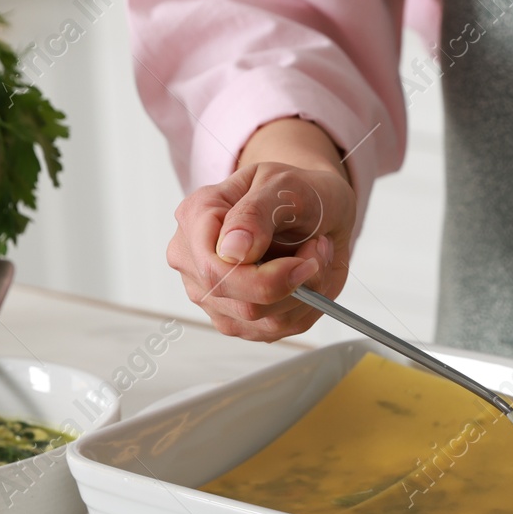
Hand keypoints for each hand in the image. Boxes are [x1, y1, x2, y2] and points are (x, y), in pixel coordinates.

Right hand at [167, 120, 356, 340]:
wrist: (314, 209)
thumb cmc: (295, 192)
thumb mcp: (284, 185)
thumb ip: (255, 213)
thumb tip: (232, 250)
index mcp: (195, 218)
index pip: (216, 270)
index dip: (267, 277)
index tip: (308, 260)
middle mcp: (194, 260)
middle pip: (243, 302)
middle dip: (296, 283)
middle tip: (319, 249)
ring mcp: (212, 294)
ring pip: (265, 320)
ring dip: (307, 292)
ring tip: (315, 253)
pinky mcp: (237, 318)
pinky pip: (279, 328)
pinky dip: (307, 305)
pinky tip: (309, 276)